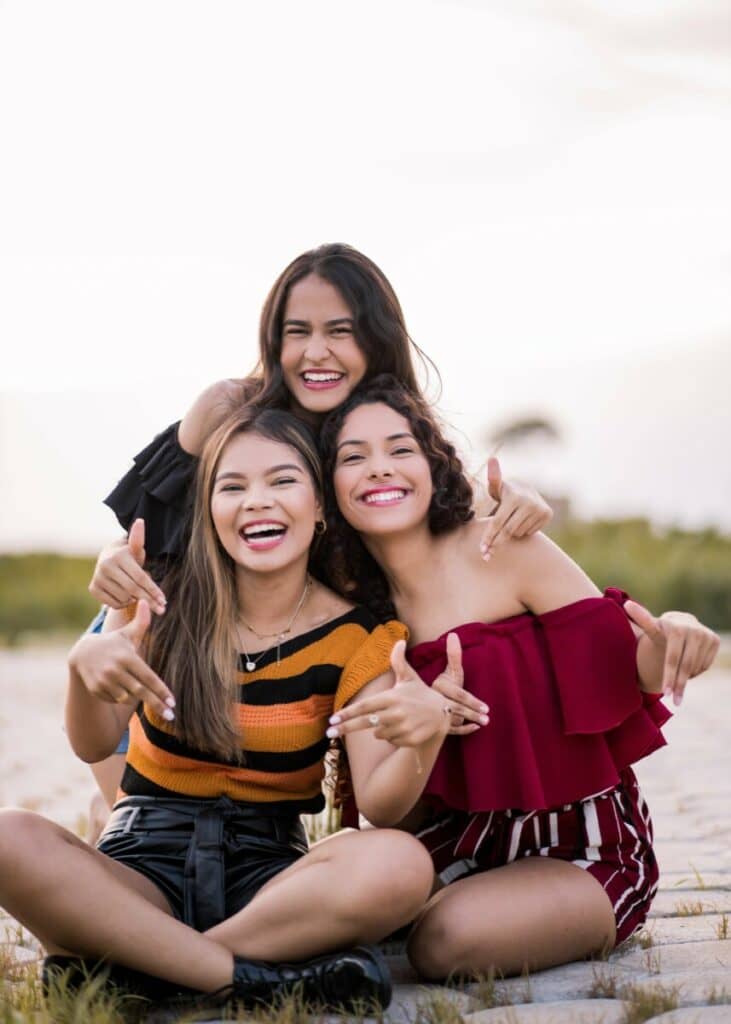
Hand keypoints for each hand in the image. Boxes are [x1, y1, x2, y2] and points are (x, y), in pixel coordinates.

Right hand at [69, 600, 174, 719]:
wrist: (82, 653)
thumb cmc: (113, 642)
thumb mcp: (127, 633)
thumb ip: (141, 622)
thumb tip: (148, 602)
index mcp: (127, 657)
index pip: (148, 677)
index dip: (161, 690)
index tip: (173, 702)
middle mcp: (115, 670)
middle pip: (141, 692)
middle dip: (157, 705)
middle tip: (172, 716)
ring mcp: (104, 681)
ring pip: (127, 697)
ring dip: (135, 697)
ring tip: (139, 691)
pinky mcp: (96, 690)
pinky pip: (115, 699)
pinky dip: (121, 697)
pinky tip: (120, 688)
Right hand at [89, 519, 166, 613]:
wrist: (107, 560)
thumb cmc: (128, 556)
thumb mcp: (136, 549)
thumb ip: (139, 539)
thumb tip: (141, 521)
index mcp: (118, 556)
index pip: (141, 578)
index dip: (154, 590)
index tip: (165, 601)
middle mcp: (105, 566)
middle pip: (133, 589)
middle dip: (149, 600)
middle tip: (161, 608)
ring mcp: (97, 577)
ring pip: (124, 598)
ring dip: (135, 600)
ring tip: (139, 594)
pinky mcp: (92, 588)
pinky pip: (113, 604)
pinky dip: (123, 603)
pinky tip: (127, 597)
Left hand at [327, 640, 453, 746]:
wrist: (443, 713)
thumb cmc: (420, 694)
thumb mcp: (408, 677)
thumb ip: (398, 661)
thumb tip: (399, 640)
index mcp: (392, 696)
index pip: (365, 706)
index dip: (347, 713)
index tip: (333, 718)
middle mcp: (397, 712)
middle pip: (364, 722)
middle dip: (345, 728)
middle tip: (329, 732)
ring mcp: (404, 727)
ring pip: (378, 733)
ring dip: (380, 729)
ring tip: (395, 720)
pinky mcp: (410, 740)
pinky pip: (390, 741)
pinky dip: (392, 736)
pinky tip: (404, 729)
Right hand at [431, 632, 488, 734]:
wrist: (415, 707)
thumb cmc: (439, 684)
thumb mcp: (448, 671)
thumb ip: (453, 654)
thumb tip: (454, 635)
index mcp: (437, 688)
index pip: (457, 694)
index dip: (471, 700)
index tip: (485, 707)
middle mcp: (436, 703)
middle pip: (458, 709)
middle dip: (473, 713)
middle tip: (487, 717)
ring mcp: (437, 716)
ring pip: (455, 721)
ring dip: (470, 721)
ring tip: (484, 722)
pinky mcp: (438, 728)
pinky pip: (453, 731)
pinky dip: (465, 730)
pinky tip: (475, 728)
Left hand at [480, 457, 552, 560]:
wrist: (528, 491)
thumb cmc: (505, 493)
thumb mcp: (496, 488)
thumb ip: (492, 479)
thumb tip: (492, 459)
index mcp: (513, 496)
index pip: (498, 522)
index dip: (489, 537)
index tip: (482, 550)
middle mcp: (529, 502)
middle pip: (508, 531)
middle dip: (496, 543)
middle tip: (486, 555)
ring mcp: (540, 508)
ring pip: (519, 533)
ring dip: (511, 534)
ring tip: (510, 522)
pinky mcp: (547, 514)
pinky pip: (529, 532)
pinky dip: (522, 531)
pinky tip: (521, 522)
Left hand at [624, 600, 719, 705]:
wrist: (681, 623)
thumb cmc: (660, 629)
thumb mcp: (651, 627)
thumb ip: (641, 620)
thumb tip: (627, 604)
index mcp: (675, 627)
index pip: (672, 658)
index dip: (669, 676)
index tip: (664, 692)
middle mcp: (693, 628)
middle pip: (686, 666)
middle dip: (678, 685)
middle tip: (674, 701)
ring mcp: (706, 634)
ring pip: (696, 667)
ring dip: (686, 678)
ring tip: (676, 676)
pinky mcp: (715, 640)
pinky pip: (705, 665)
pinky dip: (696, 671)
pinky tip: (687, 665)